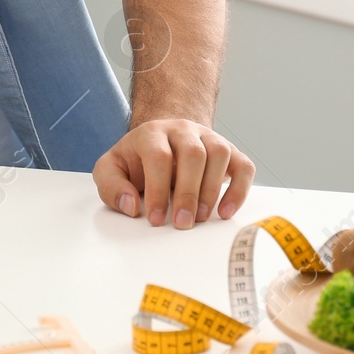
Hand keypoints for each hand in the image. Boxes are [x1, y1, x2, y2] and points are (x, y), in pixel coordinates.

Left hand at [93, 119, 254, 229]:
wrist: (162, 143)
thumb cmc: (136, 161)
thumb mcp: (111, 170)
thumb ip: (111, 186)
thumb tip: (131, 206)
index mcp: (151, 133)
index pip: (159, 157)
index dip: (158, 190)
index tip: (156, 219)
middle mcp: (182, 130)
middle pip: (193, 153)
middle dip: (188, 193)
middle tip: (182, 223)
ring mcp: (208, 137)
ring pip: (220, 153)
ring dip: (212, 189)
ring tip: (201, 218)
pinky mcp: (229, 152)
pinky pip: (243, 165)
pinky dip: (239, 189)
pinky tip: (226, 211)